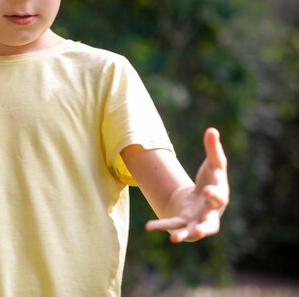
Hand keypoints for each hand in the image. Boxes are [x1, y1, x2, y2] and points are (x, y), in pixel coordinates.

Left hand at [146, 128, 229, 242]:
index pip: (219, 197)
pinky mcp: (183, 223)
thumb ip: (213, 148)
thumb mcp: (213, 163)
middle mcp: (210, 214)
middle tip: (199, 231)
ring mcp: (197, 221)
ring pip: (193, 231)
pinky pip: (173, 226)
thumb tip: (212, 129)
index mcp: (219, 197)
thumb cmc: (211, 179)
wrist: (202, 198)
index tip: (207, 190)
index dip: (214, 194)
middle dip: (205, 227)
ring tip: (175, 239)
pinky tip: (149, 226)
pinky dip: (161, 226)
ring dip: (185, 235)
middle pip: (211, 224)